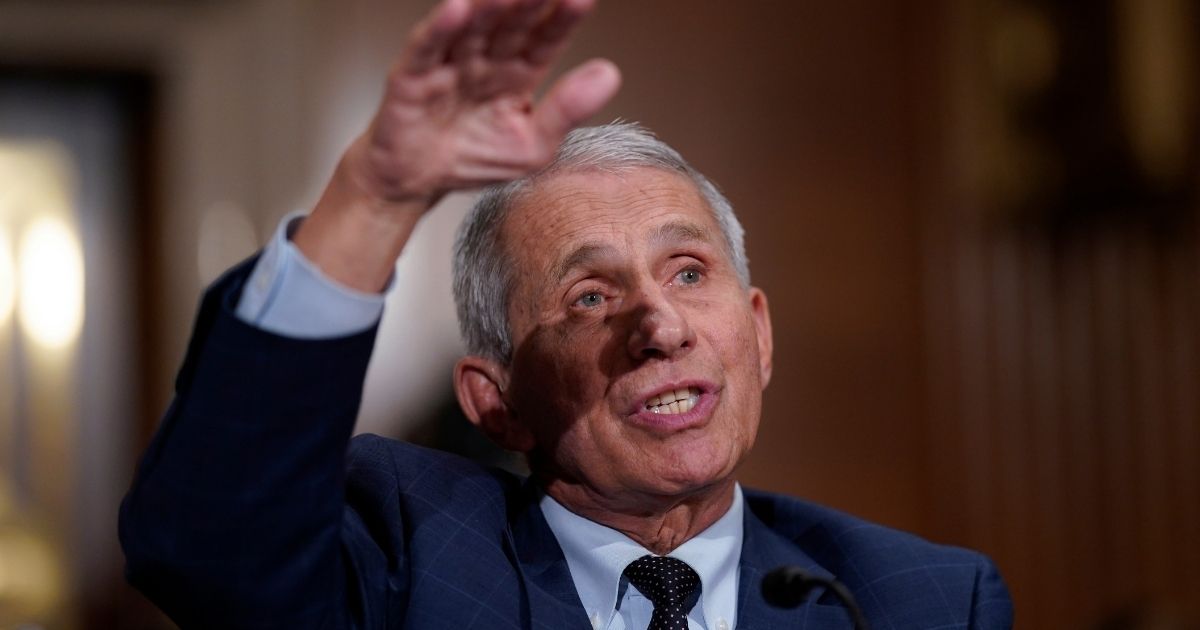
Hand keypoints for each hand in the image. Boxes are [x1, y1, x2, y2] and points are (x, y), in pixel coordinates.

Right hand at [348, 0, 620, 204]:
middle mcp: (487, 59)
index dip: (565, 18)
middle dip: (531, 1)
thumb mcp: (534, 144)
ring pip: (473, 27)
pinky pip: (428, 48)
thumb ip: (568, 110)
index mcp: (520, 72)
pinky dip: (440, 29)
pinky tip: (458, 9)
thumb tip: (610, 74)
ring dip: (490, 7)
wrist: (416, 181)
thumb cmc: (475, 158)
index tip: (583, 0)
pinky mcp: (413, 76)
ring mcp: (451, 63)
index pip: (547, 38)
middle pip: (513, 23)